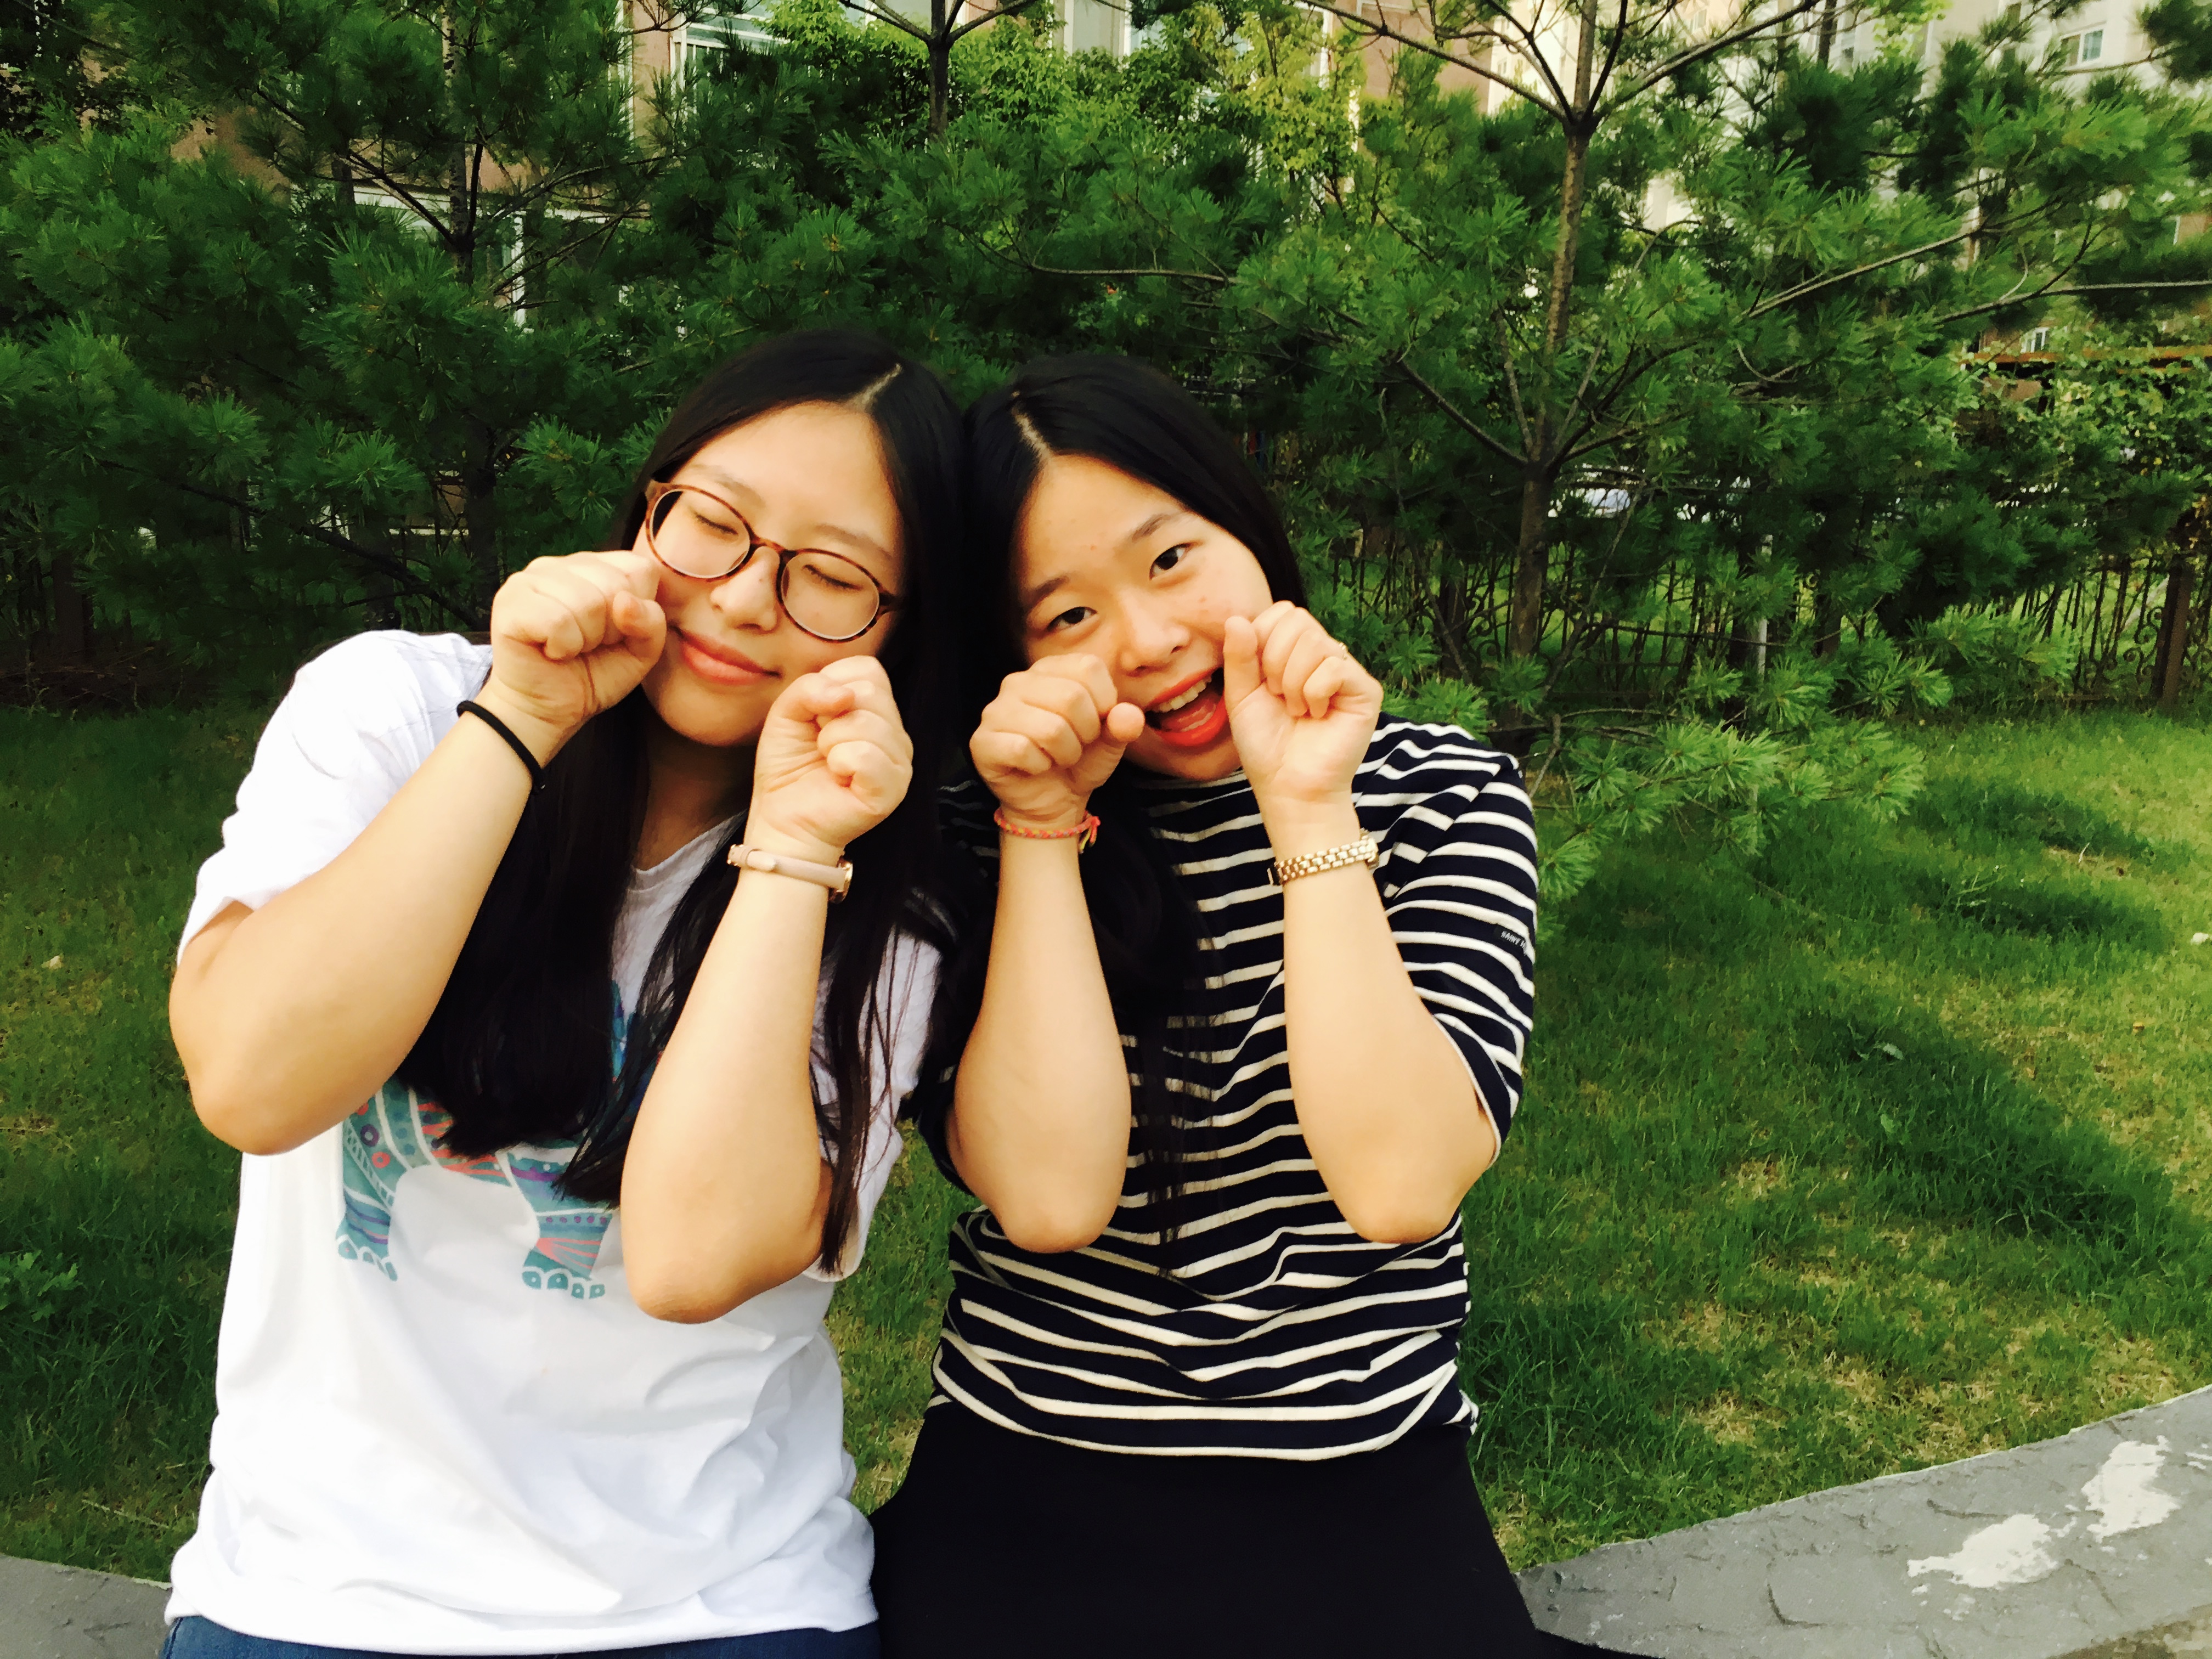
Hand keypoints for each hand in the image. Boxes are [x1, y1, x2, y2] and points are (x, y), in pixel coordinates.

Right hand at [479, 550, 666, 757]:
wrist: (545, 710)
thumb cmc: (591, 675)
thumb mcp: (639, 652)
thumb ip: (651, 623)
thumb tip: (626, 601)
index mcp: (595, 567)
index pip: (640, 568)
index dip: (639, 609)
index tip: (617, 633)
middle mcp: (561, 565)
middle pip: (615, 584)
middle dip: (612, 628)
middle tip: (590, 645)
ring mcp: (531, 578)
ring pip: (587, 602)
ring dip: (586, 639)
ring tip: (570, 648)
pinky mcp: (511, 601)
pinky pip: (558, 620)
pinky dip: (563, 646)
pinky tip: (551, 651)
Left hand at [746, 657, 913, 862]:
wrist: (782, 819)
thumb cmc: (789, 767)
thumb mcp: (787, 713)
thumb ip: (808, 687)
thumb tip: (843, 695)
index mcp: (875, 709)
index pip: (868, 669)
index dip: (833, 685)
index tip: (817, 717)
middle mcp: (894, 732)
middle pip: (870, 691)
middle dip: (828, 714)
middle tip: (820, 744)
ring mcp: (898, 761)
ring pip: (869, 723)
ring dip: (831, 742)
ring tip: (827, 763)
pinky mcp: (893, 789)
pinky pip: (867, 756)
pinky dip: (840, 763)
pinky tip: (838, 778)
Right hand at [970, 655, 1145, 831]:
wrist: (1053, 800)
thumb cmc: (1079, 761)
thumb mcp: (1110, 741)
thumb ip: (1124, 725)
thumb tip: (1128, 714)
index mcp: (1050, 669)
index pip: (1089, 667)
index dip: (1104, 703)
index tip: (1096, 725)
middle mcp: (1018, 682)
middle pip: (1071, 697)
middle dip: (1086, 733)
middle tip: (1076, 746)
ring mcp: (995, 710)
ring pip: (1050, 728)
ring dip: (1065, 753)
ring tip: (1058, 757)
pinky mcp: (982, 741)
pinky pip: (1023, 751)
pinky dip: (1040, 767)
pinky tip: (1036, 767)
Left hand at [1223, 604, 1382, 815]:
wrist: (1289, 786)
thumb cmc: (1266, 745)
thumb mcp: (1241, 696)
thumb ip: (1239, 656)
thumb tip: (1236, 618)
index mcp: (1294, 652)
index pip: (1282, 612)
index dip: (1262, 638)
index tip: (1261, 680)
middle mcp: (1324, 655)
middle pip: (1297, 619)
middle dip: (1274, 660)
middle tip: (1279, 697)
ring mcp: (1347, 671)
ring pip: (1315, 642)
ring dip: (1293, 682)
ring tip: (1298, 711)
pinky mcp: (1366, 690)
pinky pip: (1335, 667)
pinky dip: (1315, 694)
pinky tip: (1318, 716)